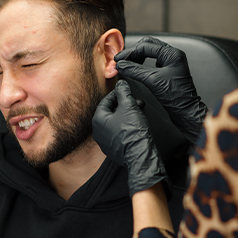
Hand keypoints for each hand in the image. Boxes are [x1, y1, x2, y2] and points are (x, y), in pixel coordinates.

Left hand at [92, 80, 166, 196]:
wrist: (140, 154)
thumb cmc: (132, 131)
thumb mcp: (128, 106)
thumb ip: (123, 92)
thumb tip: (121, 84)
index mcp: (97, 120)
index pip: (105, 101)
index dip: (117, 94)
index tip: (125, 90)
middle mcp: (98, 132)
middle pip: (110, 112)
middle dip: (124, 105)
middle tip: (134, 101)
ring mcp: (105, 142)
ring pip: (115, 123)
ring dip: (126, 115)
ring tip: (138, 111)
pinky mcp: (113, 149)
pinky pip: (118, 133)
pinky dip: (126, 126)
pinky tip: (136, 124)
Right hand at [115, 36, 206, 144]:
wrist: (186, 111)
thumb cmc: (176, 97)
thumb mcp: (152, 81)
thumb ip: (135, 70)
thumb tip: (121, 65)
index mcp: (172, 54)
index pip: (146, 46)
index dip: (130, 52)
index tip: (118, 59)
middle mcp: (172, 55)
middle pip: (148, 45)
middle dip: (134, 52)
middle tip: (122, 60)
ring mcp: (171, 63)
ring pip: (150, 53)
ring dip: (138, 57)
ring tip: (127, 64)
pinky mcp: (168, 71)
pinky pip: (153, 61)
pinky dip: (143, 63)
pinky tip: (136, 69)